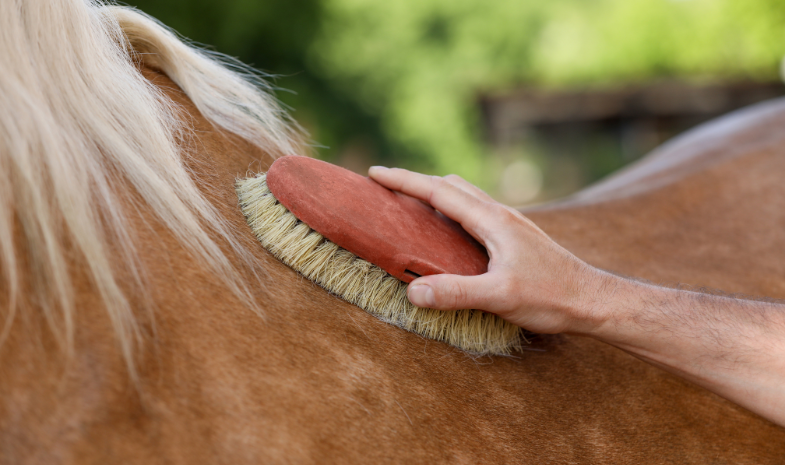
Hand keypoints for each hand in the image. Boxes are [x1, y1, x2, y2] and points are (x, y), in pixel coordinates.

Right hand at [368, 166, 607, 334]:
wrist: (593, 300)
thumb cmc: (552, 297)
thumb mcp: (500, 296)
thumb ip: (456, 292)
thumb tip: (412, 290)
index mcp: (493, 220)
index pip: (439, 192)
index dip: (405, 181)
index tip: (375, 173)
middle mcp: (501, 214)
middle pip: (450, 186)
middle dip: (415, 182)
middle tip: (386, 188)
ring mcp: (510, 224)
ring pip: (465, 196)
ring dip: (435, 193)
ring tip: (411, 204)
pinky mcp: (515, 236)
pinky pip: (475, 211)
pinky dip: (452, 209)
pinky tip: (449, 230)